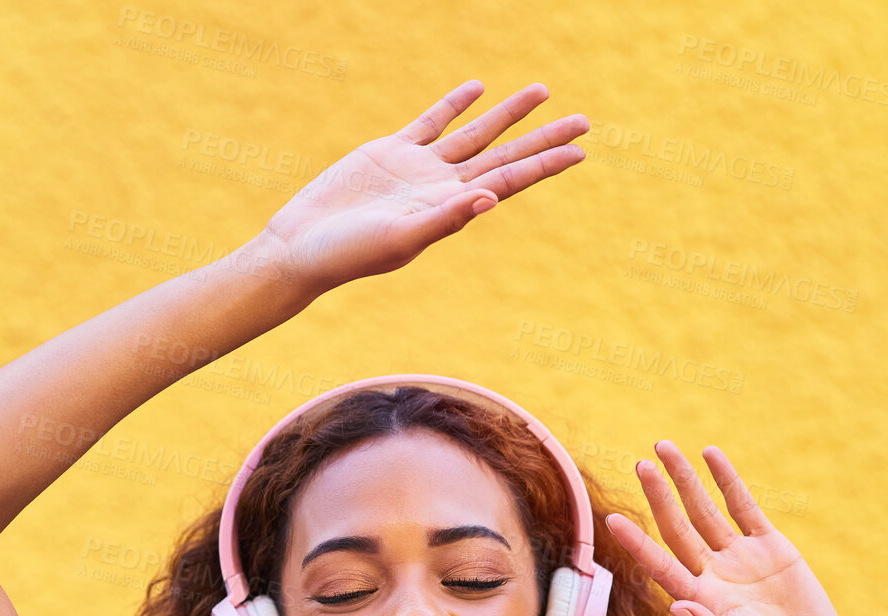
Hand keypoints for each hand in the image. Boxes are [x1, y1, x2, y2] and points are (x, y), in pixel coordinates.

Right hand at [258, 78, 588, 295]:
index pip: (511, 180)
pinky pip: (432, 122)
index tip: (580, 150)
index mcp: (451, 209)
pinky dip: (454, 105)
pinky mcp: (390, 152)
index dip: (545, 163)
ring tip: (541, 92)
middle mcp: (442, 187)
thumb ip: (445, 219)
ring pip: (475, 133)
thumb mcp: (402, 239)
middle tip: (584, 120)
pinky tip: (477, 89)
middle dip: (543, 137)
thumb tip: (490, 198)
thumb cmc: (351, 254)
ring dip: (508, 114)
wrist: (304, 248)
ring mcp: (418, 168)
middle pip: (505, 154)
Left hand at [605, 441, 860, 615]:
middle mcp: (713, 575)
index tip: (613, 519)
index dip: (637, 543)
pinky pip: (744, 506)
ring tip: (664, 447)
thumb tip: (677, 607)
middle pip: (678, 528)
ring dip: (686, 480)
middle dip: (660, 496)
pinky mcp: (772, 547)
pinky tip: (711, 455)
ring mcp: (740, 558)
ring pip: (705, 510)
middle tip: (640, 464)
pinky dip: (727, 481)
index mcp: (700, 601)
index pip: (661, 565)